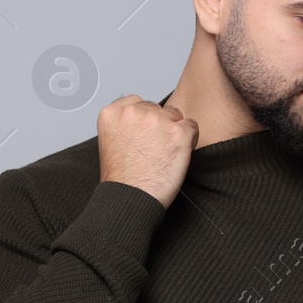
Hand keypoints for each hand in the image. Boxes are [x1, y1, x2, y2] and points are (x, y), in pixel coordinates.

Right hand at [97, 93, 197, 208]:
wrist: (130, 200)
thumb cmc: (122, 179)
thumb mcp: (110, 143)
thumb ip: (124, 124)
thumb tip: (142, 119)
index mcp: (112, 113)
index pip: (136, 102)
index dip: (143, 120)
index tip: (143, 137)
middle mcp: (133, 112)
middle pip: (157, 108)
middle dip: (159, 125)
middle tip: (154, 151)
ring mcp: (156, 120)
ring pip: (175, 115)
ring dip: (174, 131)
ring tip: (164, 154)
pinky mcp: (178, 132)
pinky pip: (192, 126)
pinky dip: (189, 140)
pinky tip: (178, 155)